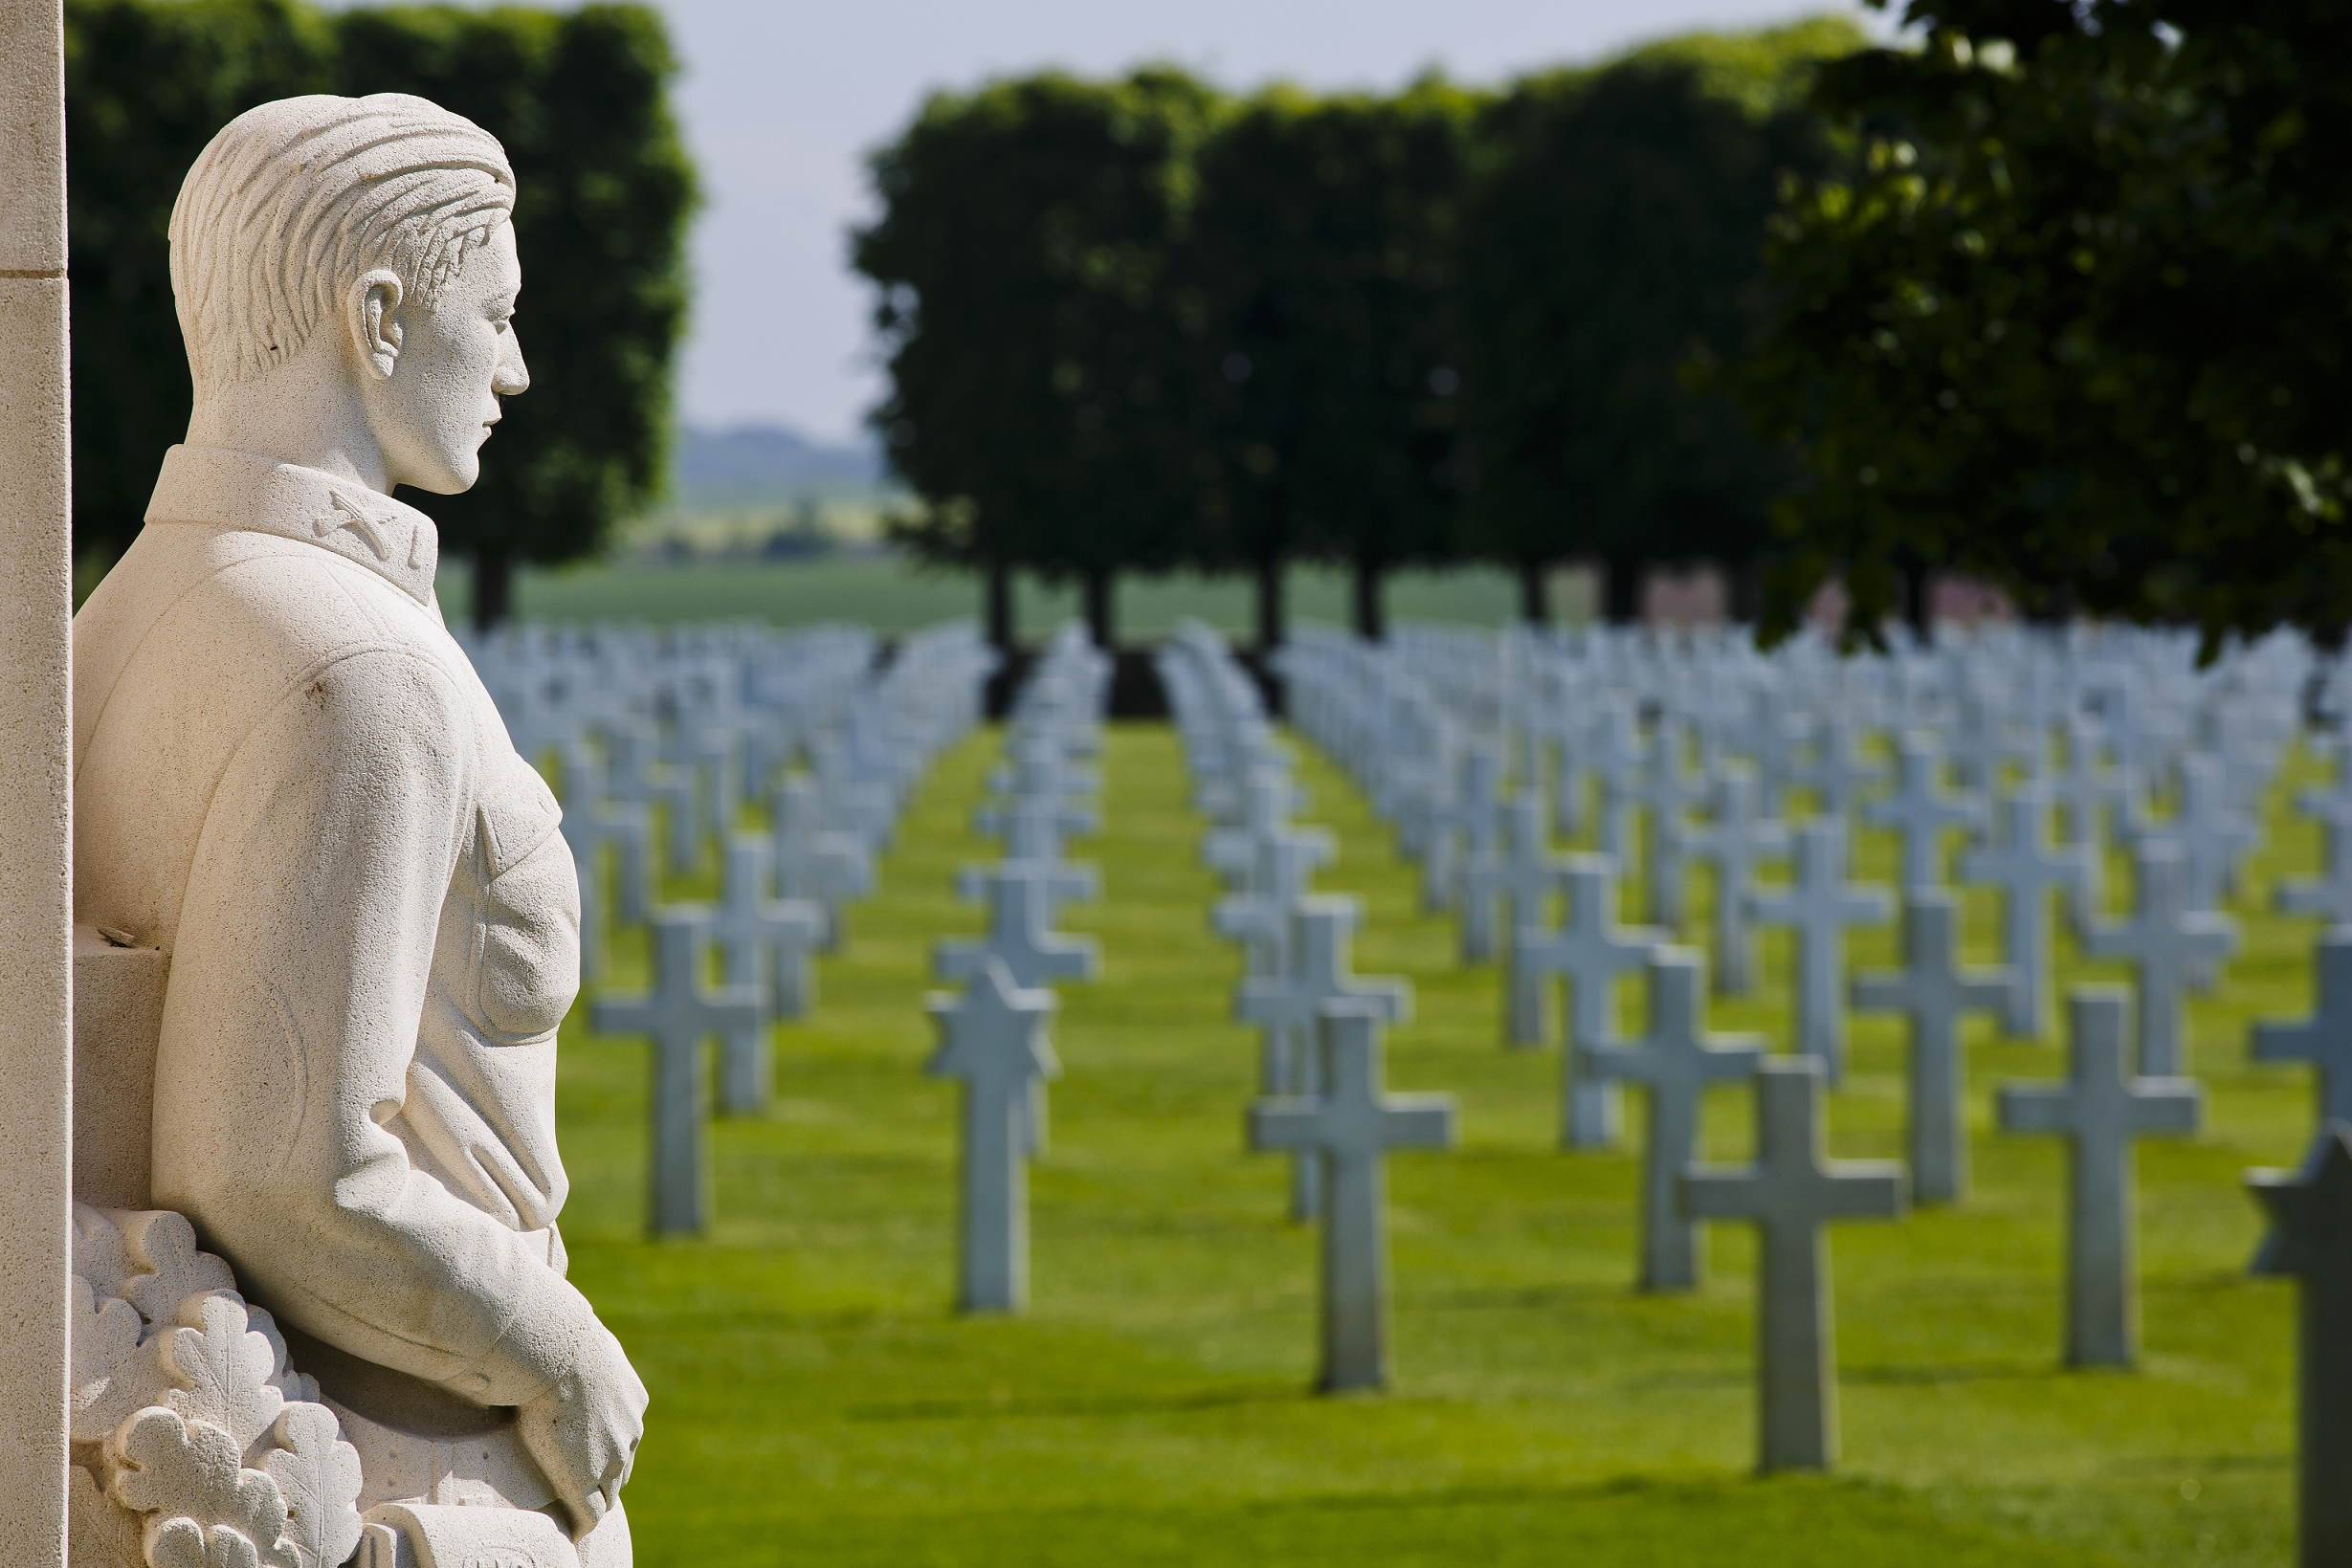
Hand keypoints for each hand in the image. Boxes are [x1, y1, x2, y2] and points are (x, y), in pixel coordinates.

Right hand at [515, 1325, 646, 1539]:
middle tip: (585, 1489)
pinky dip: (583, 1523)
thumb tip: (550, 1326)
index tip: (590, 1454)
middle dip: (605, 1477)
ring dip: (594, 1501)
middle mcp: (629, 1429)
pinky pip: (591, 1512)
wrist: (556, 1355)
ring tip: (578, 1513)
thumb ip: (572, 1346)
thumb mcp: (577, 1338)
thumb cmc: (556, 1339)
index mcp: (631, 1397)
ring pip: (609, 1490)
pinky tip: (573, 1531)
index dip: (607, 1448)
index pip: (624, 1434)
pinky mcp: (588, 1478)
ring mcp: (612, 1456)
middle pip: (621, 1465)